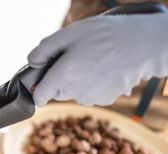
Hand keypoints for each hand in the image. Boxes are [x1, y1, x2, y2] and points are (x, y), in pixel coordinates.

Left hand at [27, 14, 167, 105]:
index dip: (38, 89)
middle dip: (60, 79)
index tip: (43, 81)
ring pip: (74, 93)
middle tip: (74, 59)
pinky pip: (90, 94)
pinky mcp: (104, 100)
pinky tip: (102, 70)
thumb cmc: (103, 35)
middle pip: (57, 92)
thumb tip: (31, 63)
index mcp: (63, 76)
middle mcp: (75, 92)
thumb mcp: (68, 34)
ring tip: (92, 61)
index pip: (39, 97)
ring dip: (77, 81)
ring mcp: (90, 98)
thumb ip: (43, 50)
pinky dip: (92, 84)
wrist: (141, 45)